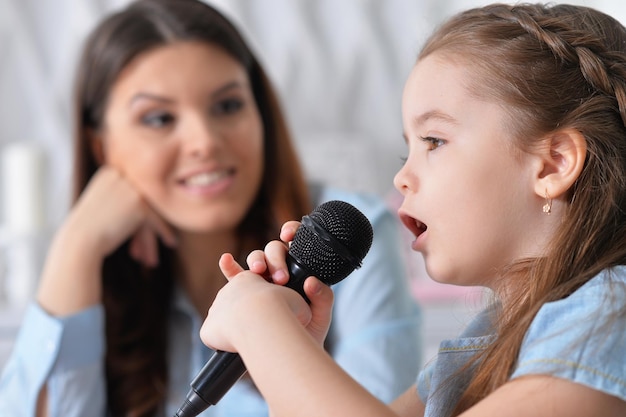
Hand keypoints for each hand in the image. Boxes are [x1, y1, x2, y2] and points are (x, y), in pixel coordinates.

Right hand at [37, 166, 176, 314]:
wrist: (79, 242)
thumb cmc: (85, 230)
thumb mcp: (100, 204)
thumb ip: (119, 197)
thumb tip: (143, 201)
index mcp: (108, 172)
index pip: (135, 189)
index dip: (143, 210)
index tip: (150, 225)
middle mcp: (120, 176)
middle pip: (144, 200)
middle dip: (150, 222)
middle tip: (160, 237)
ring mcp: (130, 188)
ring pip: (151, 211)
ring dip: (157, 230)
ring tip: (165, 245)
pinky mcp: (139, 203)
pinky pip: (157, 219)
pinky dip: (164, 232)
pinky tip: (172, 243)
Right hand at [200, 222, 333, 351]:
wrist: (288, 359)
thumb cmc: (306, 335)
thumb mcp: (320, 316)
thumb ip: (323, 298)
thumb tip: (312, 282)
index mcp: (299, 273)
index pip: (294, 245)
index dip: (291, 232)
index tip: (289, 234)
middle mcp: (278, 274)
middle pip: (272, 251)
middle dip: (275, 257)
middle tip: (280, 278)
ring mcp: (260, 283)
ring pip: (255, 260)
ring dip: (255, 260)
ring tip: (257, 271)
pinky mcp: (243, 295)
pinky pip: (234, 277)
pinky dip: (229, 267)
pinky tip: (226, 260)